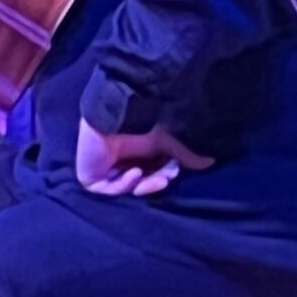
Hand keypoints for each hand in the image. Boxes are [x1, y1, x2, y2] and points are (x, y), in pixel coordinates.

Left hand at [74, 118, 213, 197]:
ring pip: (122, 188)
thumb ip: (186, 153)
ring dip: (142, 186)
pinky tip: (135, 172)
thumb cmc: (145, 119)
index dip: (162, 177)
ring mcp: (101, 164)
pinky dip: (123, 185)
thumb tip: (208, 163)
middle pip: (136, 182)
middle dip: (154, 183)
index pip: (147, 173)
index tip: (175, 172)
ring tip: (154, 178)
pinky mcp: (88, 171)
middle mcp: (117, 157)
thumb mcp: (170, 139)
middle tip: (166, 178)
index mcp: (134, 150)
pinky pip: (104, 189)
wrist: (121, 107)